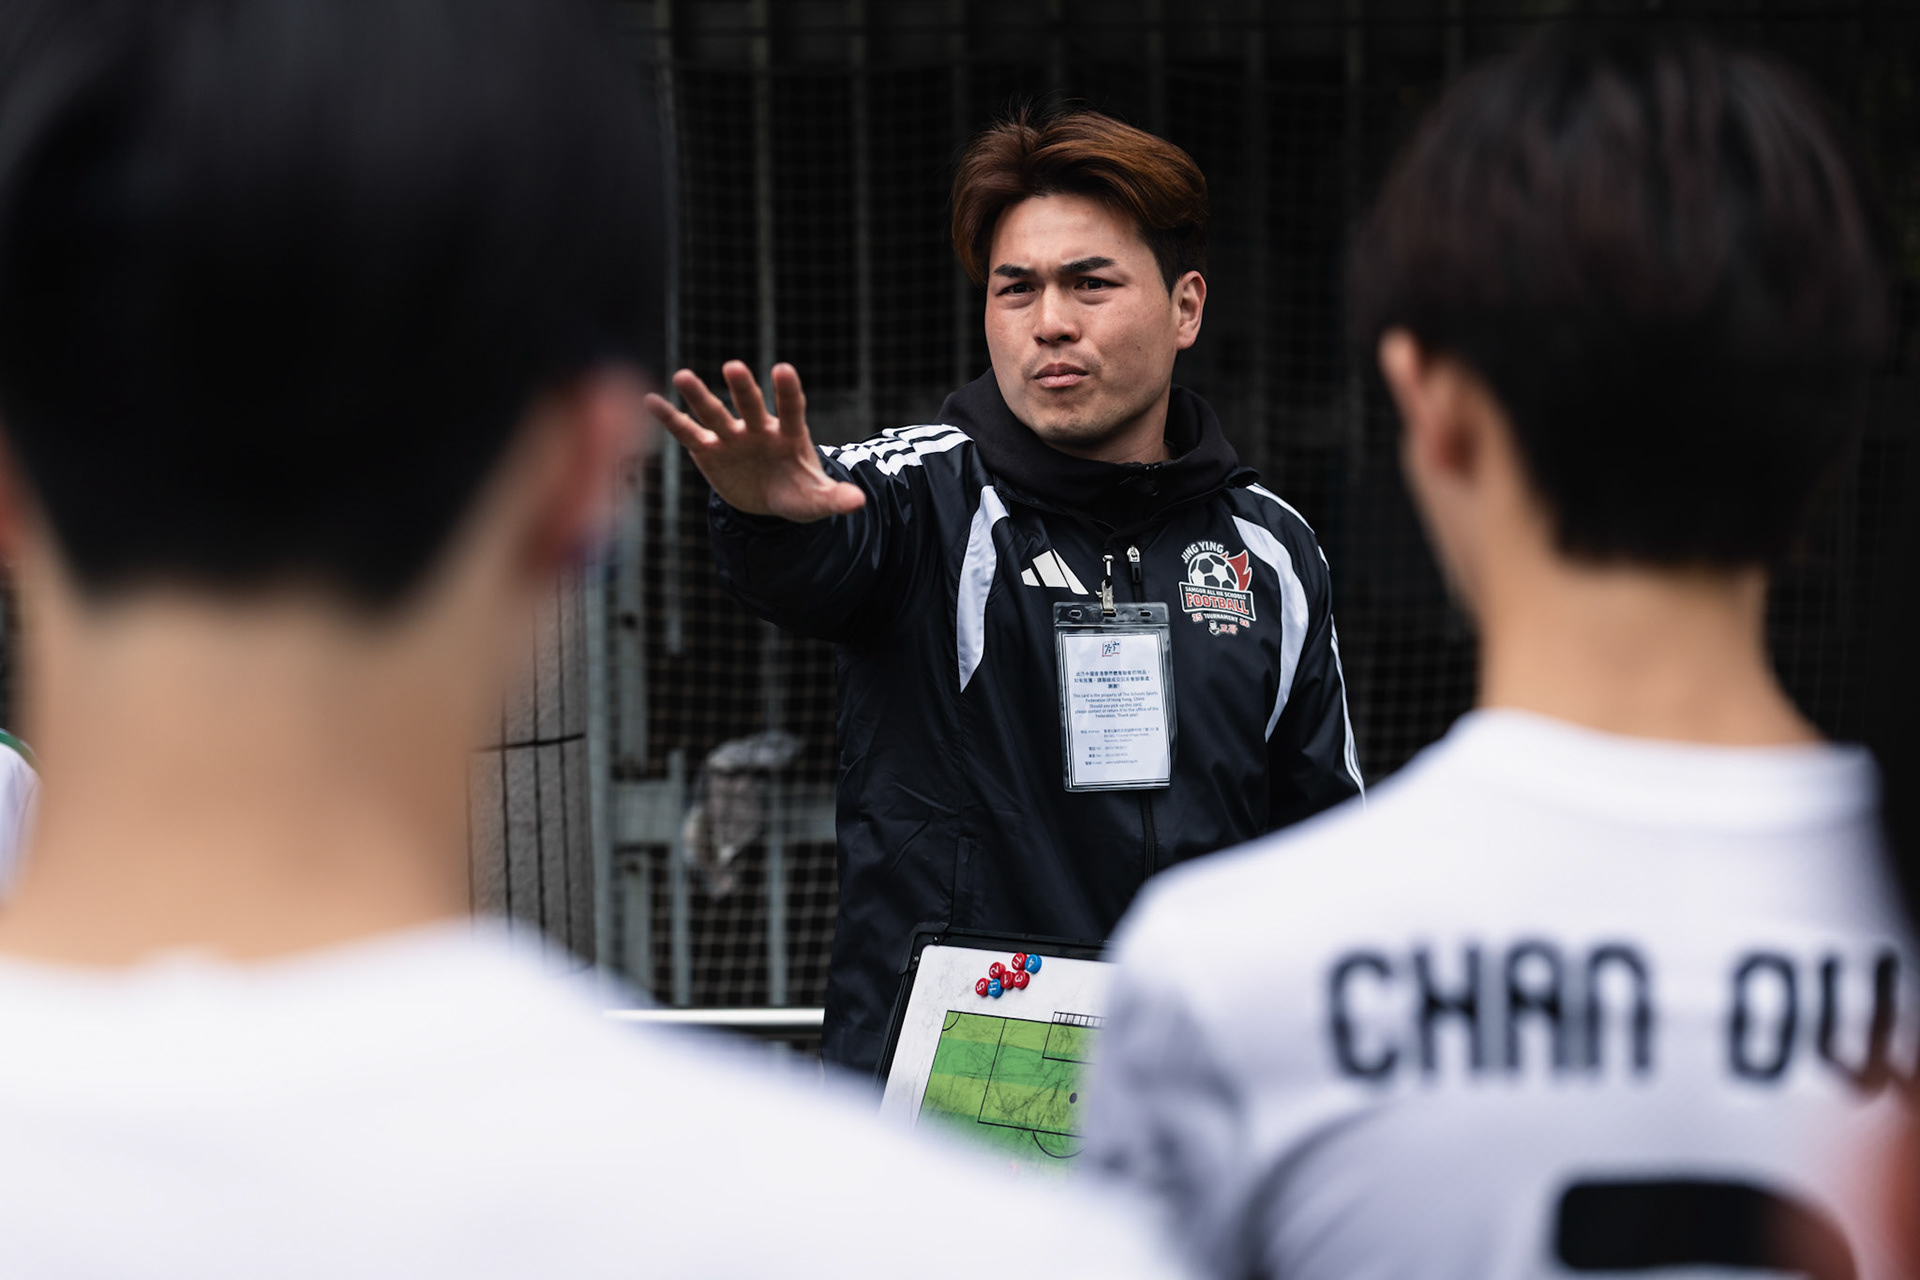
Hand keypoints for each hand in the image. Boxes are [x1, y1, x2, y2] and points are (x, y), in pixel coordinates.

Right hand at [644, 361, 865, 522]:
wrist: (770, 500)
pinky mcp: (708, 451)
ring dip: (699, 396)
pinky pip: (687, 433)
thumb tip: (859, 503)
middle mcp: (758, 428)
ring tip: (682, 376)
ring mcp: (731, 437)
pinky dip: (670, 419)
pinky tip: (650, 400)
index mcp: (789, 435)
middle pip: (750, 405)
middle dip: (742, 388)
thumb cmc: (797, 493)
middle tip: (733, 367)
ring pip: (715, 414)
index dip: (787, 391)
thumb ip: (835, 499)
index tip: (782, 370)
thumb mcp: (817, 501)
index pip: (791, 408)